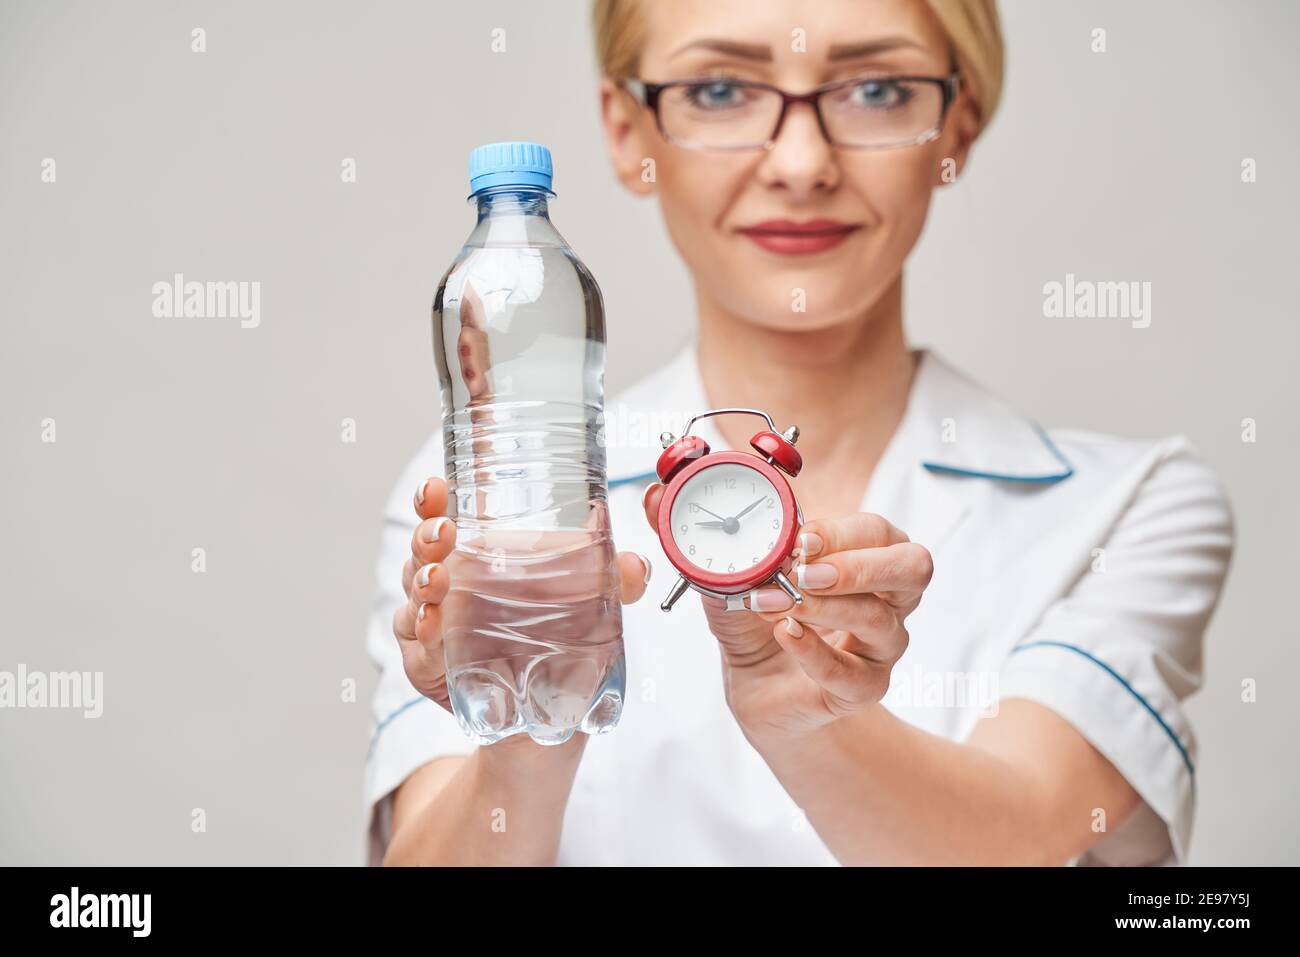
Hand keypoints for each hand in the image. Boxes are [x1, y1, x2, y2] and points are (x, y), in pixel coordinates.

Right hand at [393, 476, 652, 712]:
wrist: (538, 713)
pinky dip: (424, 637)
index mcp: (470, 559)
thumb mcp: (585, 605)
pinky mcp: (430, 668)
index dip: (431, 501)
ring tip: (440, 580)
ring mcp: (432, 628)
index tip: (435, 486)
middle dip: (426, 540)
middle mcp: (444, 589)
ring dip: (423, 586)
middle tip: (444, 533)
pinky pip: (418, 650)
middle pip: (421, 555)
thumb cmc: (548, 640)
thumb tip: (637, 567)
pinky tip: (433, 626)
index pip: (441, 520)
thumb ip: (612, 583)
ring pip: (413, 600)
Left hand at [643, 486, 932, 740]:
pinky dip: (817, 654)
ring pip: (886, 623)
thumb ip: (695, 531)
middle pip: (913, 568)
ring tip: (782, 603)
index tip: (800, 537)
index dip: (843, 531)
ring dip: (828, 608)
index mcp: (865, 553)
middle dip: (862, 565)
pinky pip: (856, 675)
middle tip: (805, 570)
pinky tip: (787, 636)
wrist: (758, 686)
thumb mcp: (727, 570)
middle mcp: (885, 596)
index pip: (879, 530)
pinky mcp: (863, 688)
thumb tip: (654, 494)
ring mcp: (880, 646)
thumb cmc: (757, 618)